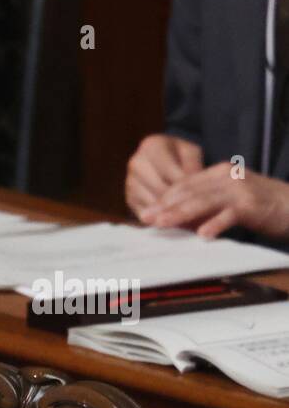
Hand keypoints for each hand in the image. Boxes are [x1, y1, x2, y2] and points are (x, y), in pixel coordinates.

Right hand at [125, 133, 202, 217]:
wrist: (160, 158)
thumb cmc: (179, 154)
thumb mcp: (191, 152)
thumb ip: (193, 167)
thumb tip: (194, 188)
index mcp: (152, 146)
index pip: (169, 171)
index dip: (186, 187)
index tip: (202, 199)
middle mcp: (137, 163)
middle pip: (159, 189)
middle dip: (178, 203)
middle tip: (197, 214)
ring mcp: (130, 182)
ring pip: (151, 204)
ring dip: (168, 213)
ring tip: (187, 220)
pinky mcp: (129, 199)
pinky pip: (144, 213)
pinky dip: (159, 219)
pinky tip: (174, 221)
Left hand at [139, 164, 288, 239]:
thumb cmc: (261, 205)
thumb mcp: (229, 198)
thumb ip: (206, 203)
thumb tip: (176, 218)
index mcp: (220, 173)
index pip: (185, 184)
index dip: (164, 198)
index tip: (147, 211)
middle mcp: (228, 177)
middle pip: (190, 191)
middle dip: (165, 206)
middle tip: (146, 218)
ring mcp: (240, 190)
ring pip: (204, 201)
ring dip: (181, 214)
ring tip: (163, 224)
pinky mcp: (253, 205)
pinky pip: (230, 214)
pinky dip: (216, 224)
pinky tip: (203, 235)